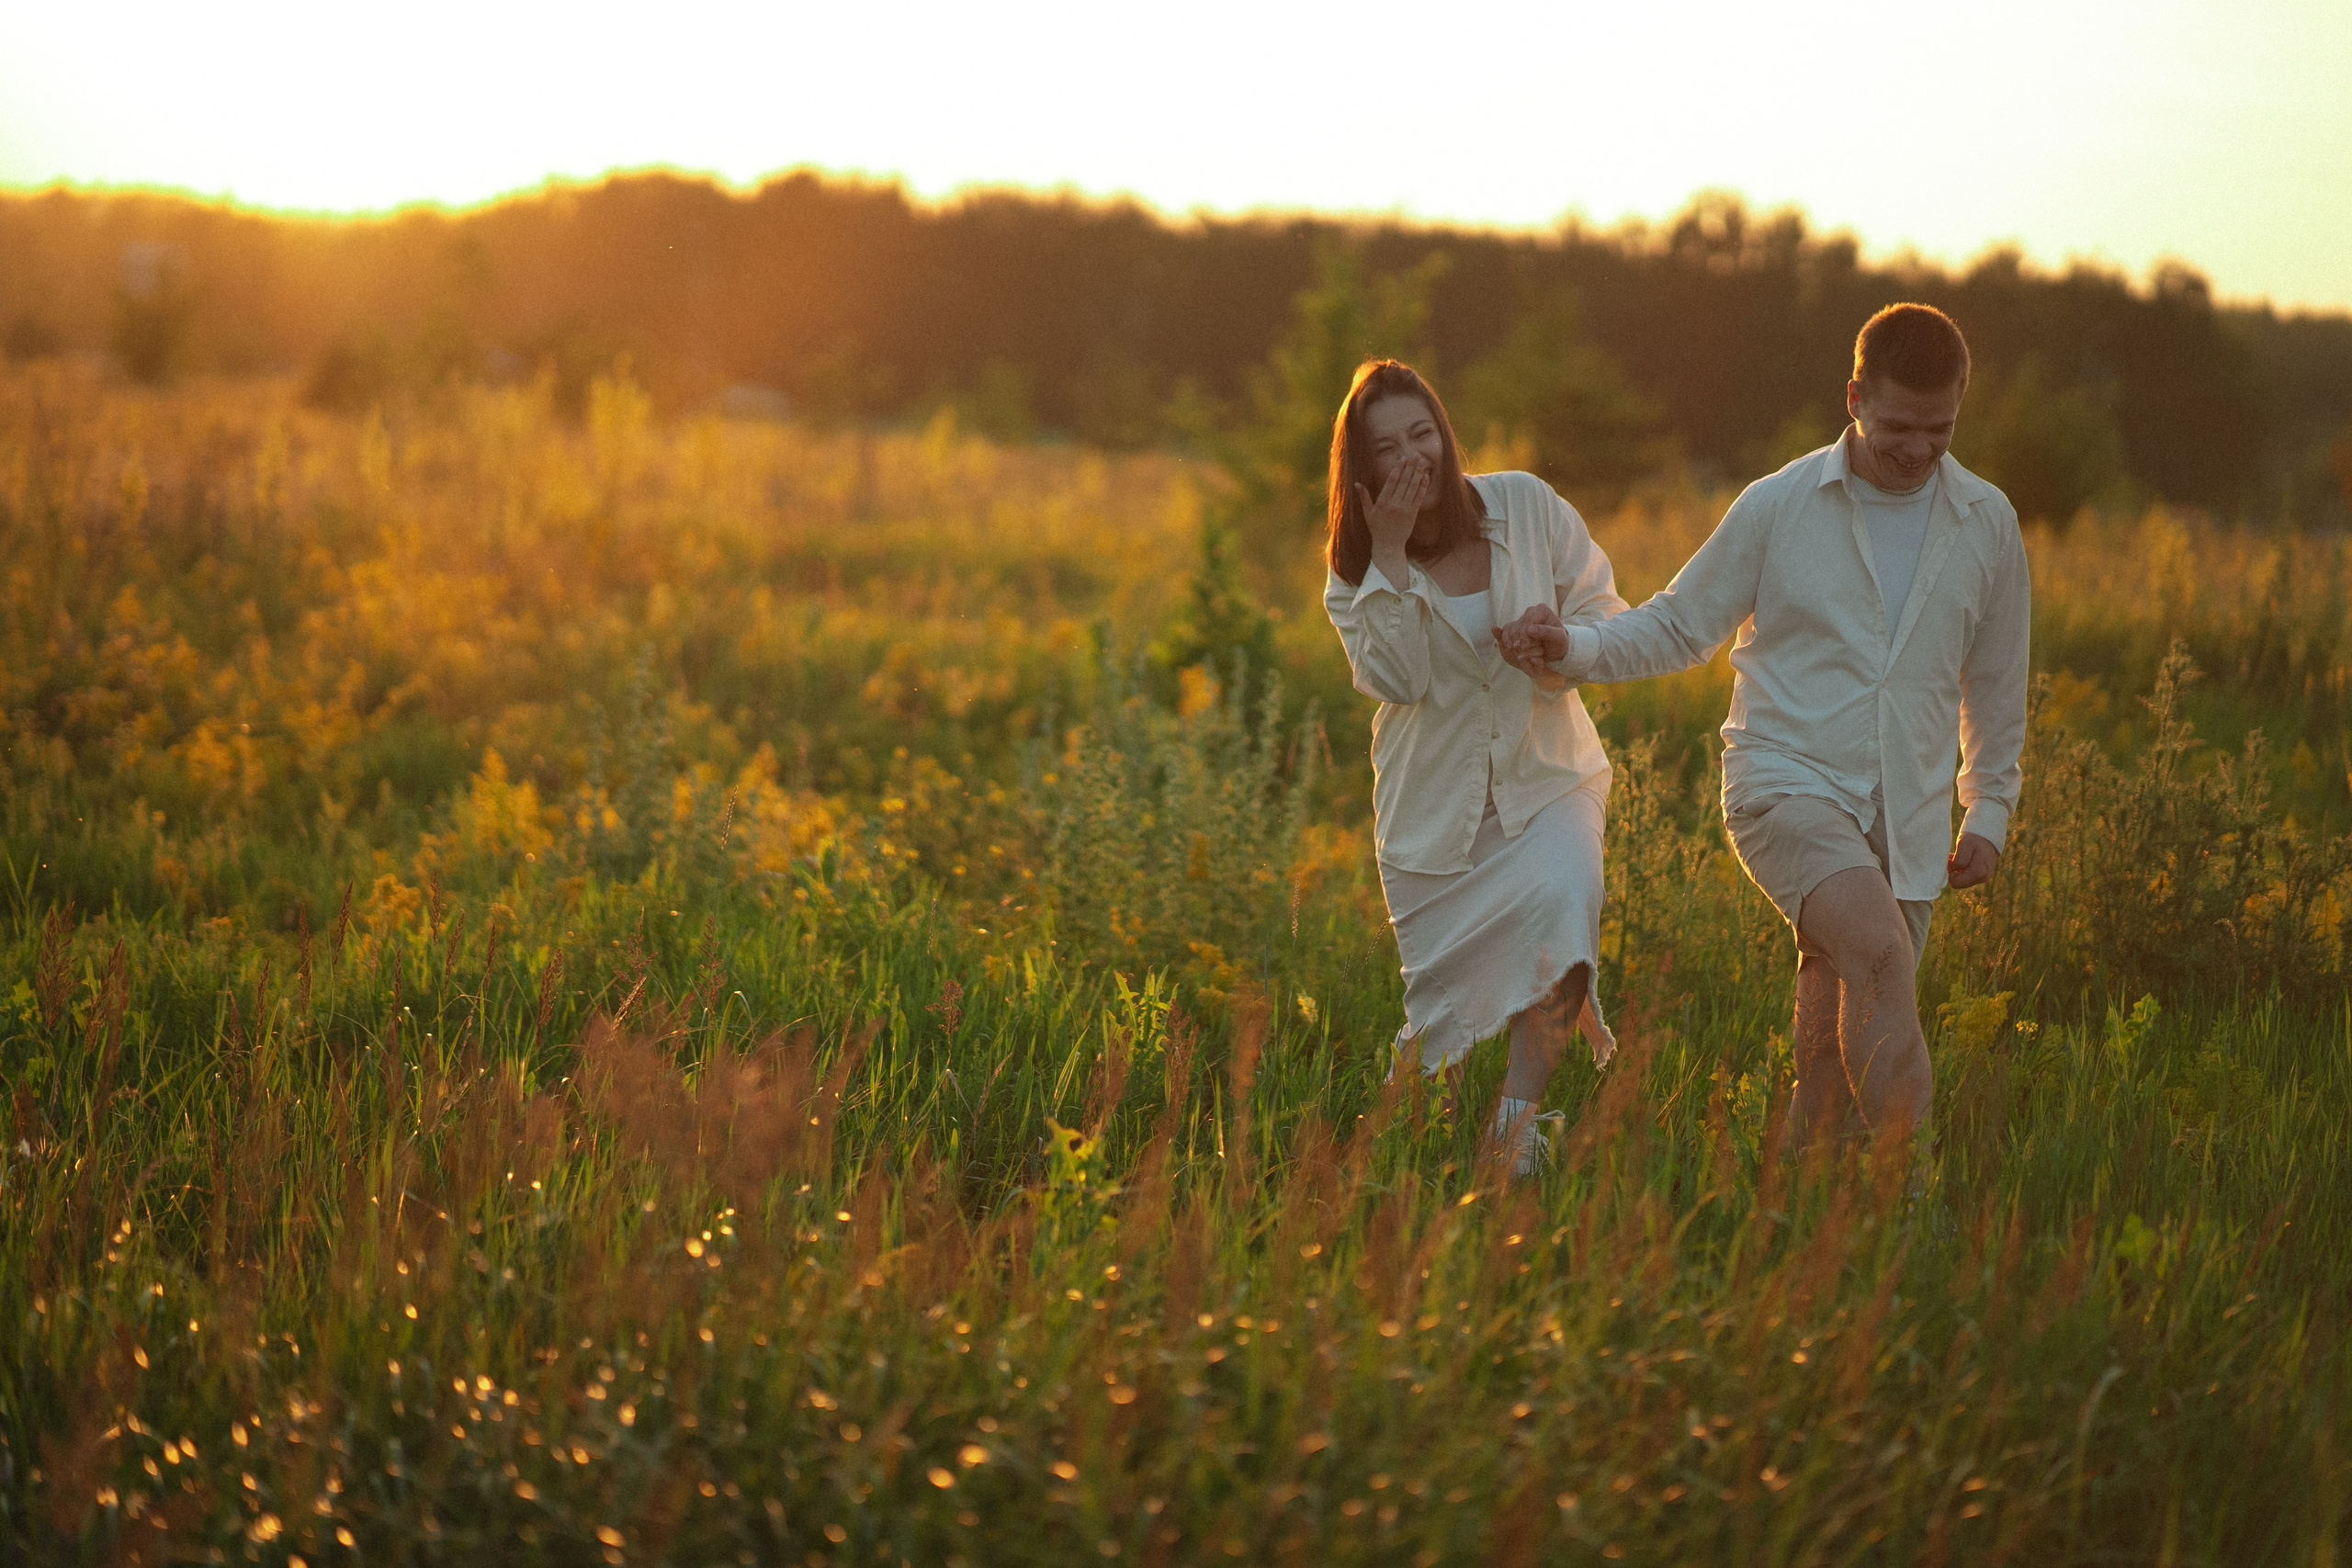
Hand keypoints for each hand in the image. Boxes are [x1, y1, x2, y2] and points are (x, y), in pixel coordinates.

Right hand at [1355, 456, 1431, 582]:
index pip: (1392, 481)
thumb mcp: (1367, 513)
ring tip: (1422, 461)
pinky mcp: (1413, 514)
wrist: (1388, 546)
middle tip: (1415, 455)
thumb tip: (1356, 484)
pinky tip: (1426, 476)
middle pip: (1404, 482)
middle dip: (1410, 467)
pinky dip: (1423, 486)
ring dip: (1418, 473)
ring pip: (1413, 487)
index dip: (1398, 469)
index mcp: (1382, 502)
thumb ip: (1364, 497)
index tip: (1403, 458)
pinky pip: (1419, 497)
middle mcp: (1394, 504)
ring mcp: (1405, 509)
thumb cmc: (1376, 529)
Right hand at [1494, 605, 1568, 688]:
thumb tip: (1530, 629)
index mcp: (1542, 610)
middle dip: (1521, 641)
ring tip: (1525, 651)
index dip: (1524, 635)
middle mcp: (1531, 611)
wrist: (1555, 649)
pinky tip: (1511, 648)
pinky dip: (1506, 641)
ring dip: (1515, 644)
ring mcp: (1523, 618)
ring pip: (1511, 630)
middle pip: (1518, 626)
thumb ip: (1547, 632)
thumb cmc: (1559, 643)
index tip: (1525, 647)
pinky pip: (1505, 631)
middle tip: (1528, 651)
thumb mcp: (1559, 639)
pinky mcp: (1516, 626)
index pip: (1527, 621)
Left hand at [1947, 831, 1999, 889]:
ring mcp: (1984, 877)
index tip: (1950, 860)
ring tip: (1958, 856)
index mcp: (1979, 873)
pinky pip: (1968, 877)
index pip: (1955, 883)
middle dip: (1953, 871)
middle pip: (1959, 883)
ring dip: (1957, 870)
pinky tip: (1963, 859)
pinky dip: (1963, 869)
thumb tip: (1954, 872)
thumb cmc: (1974, 838)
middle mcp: (1983, 878)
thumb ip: (1958, 861)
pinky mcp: (1983, 875)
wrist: (1987, 835)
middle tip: (1952, 857)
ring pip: (1963, 880)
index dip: (1949, 872)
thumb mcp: (1963, 845)